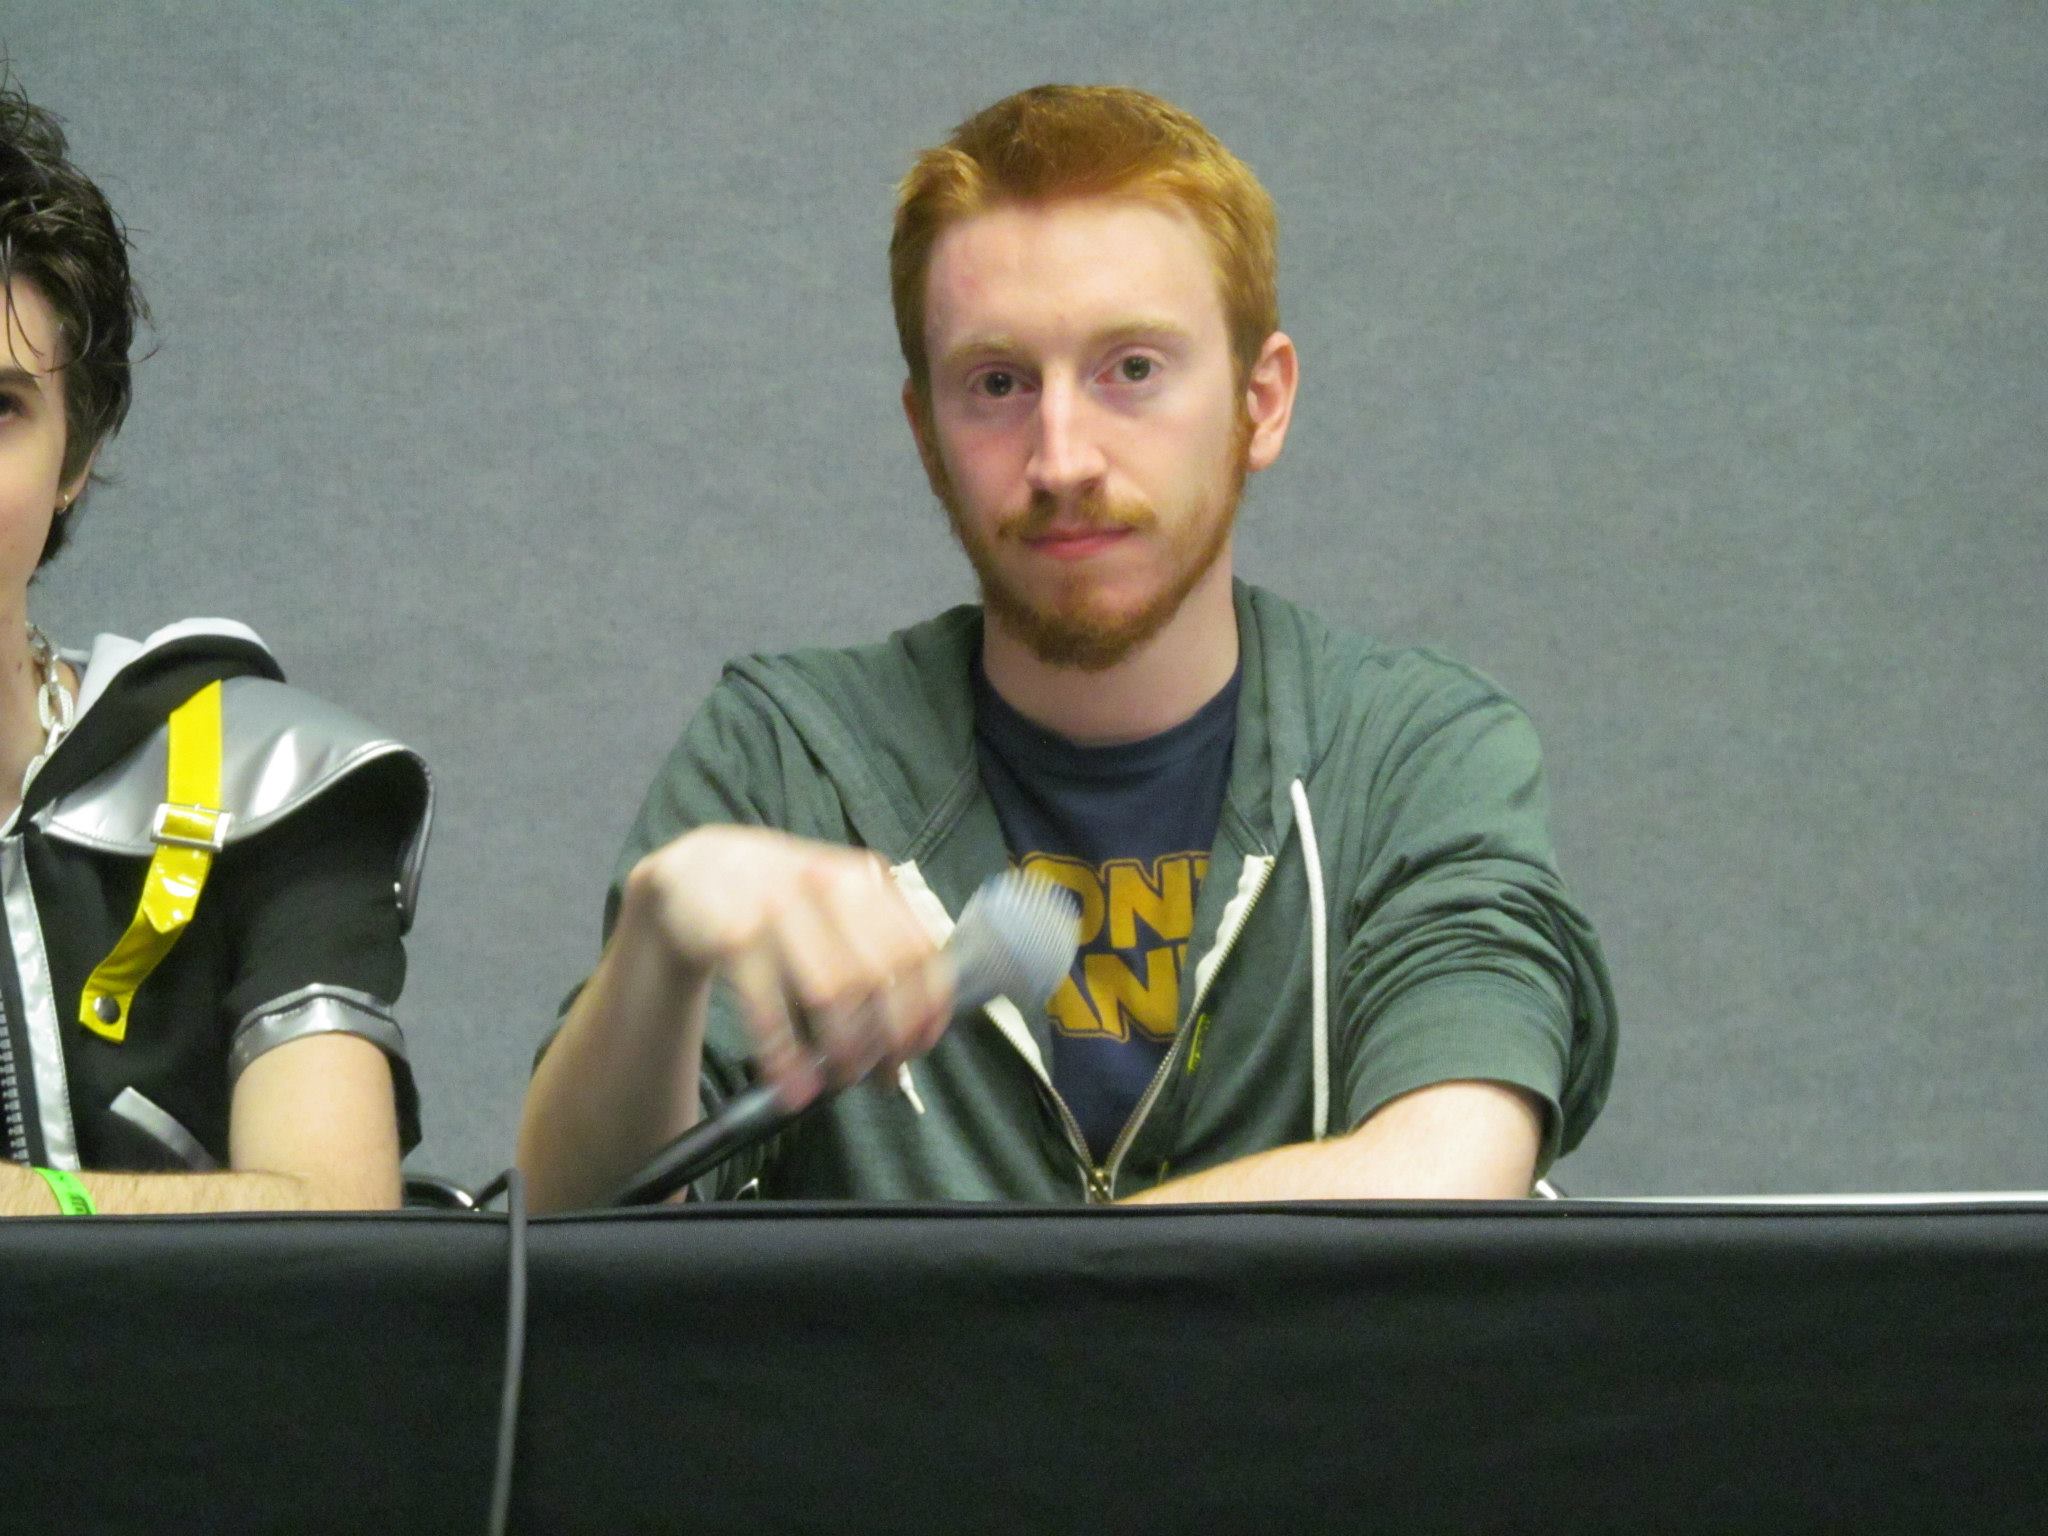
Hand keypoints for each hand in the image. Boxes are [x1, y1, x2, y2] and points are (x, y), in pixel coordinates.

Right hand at [617, 826, 951, 1108]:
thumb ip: (876, 949)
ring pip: (830, 991)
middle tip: (879, 1076)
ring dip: (841, 1049)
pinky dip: (783, 1054)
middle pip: (878, 975)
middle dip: (885, 1037)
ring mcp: (780, 906)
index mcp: (864, 881)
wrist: (698, 868)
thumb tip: (914, 1032)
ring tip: (839, 1082)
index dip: (926, 1006)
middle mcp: (828, 885)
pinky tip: (791, 1083)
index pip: (918, 948)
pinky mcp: (734, 933)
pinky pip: (768, 1006)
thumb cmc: (781, 899)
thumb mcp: (835, 901)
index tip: (919, 1047)